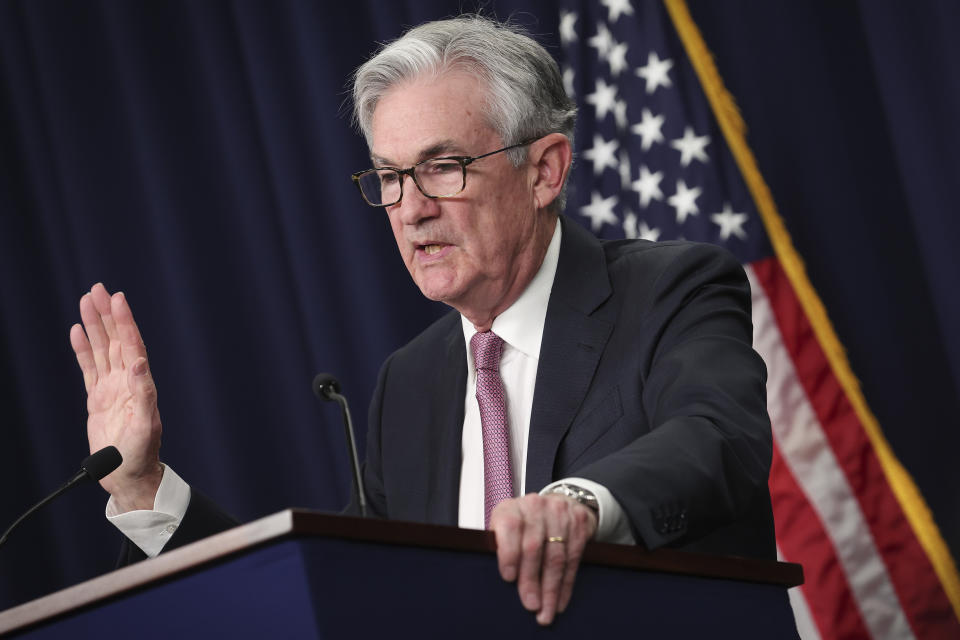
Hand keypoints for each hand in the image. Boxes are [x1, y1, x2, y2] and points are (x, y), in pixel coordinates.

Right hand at [70, 283, 162, 511]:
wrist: (128, 475)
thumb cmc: (140, 454)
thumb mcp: (145, 425)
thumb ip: (143, 393)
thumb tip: (140, 362)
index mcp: (140, 383)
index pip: (132, 344)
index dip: (125, 321)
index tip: (117, 299)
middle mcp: (127, 381)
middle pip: (116, 340)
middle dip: (107, 314)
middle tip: (98, 288)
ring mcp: (111, 388)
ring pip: (102, 349)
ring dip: (95, 326)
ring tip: (86, 301)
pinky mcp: (98, 398)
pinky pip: (89, 368)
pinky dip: (84, 349)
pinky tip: (78, 332)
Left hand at [489, 493, 597, 625]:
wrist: (557, 503)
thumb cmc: (524, 524)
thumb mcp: (505, 528)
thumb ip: (499, 547)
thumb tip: (496, 580)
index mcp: (511, 508)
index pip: (509, 527)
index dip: (509, 553)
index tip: (509, 578)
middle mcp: (535, 506)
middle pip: (533, 547)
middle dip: (531, 580)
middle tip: (530, 605)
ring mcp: (560, 512)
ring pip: (555, 557)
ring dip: (550, 589)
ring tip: (545, 611)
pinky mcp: (579, 522)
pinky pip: (573, 559)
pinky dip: (566, 584)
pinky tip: (560, 600)